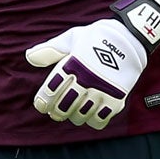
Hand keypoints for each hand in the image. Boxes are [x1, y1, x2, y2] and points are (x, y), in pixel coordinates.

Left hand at [26, 17, 147, 129]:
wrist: (130, 39)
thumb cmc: (96, 38)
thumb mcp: (71, 38)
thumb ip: (50, 50)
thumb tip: (29, 57)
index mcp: (73, 64)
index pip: (51, 89)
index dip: (43, 101)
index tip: (41, 105)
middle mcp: (86, 79)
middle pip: (64, 106)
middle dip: (56, 112)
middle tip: (56, 112)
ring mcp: (102, 90)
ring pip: (80, 115)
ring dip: (74, 116)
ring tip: (73, 111)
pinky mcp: (117, 98)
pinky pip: (100, 119)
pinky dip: (92, 120)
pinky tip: (90, 114)